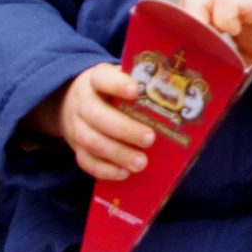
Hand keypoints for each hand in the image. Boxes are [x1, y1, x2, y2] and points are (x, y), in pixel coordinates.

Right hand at [26, 63, 151, 181]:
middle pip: (96, 115)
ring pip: (90, 141)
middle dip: (124, 129)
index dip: (117, 84)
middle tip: (149, 139)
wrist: (75, 105)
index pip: (102, 78)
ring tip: (141, 163)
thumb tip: (177, 98)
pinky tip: (124, 173)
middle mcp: (82, 102)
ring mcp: (76, 126)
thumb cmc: (110, 93)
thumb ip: (141, 85)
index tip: (136, 91)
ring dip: (117, 153)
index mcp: (95, 80)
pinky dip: (105, 170)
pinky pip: (85, 161)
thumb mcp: (120, 80)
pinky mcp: (76, 148)